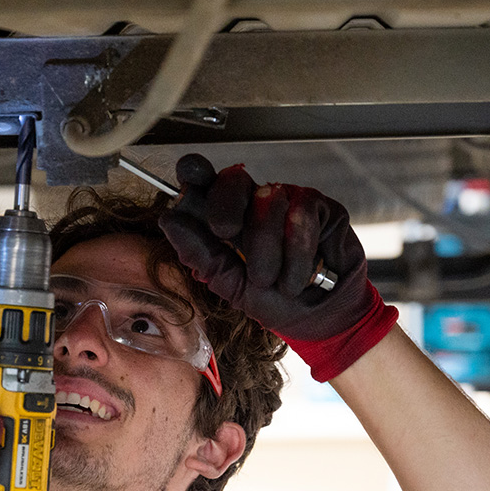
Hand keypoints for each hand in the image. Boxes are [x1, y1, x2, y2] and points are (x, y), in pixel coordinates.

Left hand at [158, 153, 396, 379]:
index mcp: (227, 217)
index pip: (207, 182)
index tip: (188, 175)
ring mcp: (288, 200)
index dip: (195, 171)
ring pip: (266, 202)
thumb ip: (201, 255)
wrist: (320, 320)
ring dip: (268, 253)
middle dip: (225, 208)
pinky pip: (300, 216)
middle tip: (227, 235)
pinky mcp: (320, 207)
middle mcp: (255, 202)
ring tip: (275, 281)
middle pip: (233, 180)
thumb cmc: (274, 301)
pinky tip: (299, 276)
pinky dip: (297, 255)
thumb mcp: (231, 285)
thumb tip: (169, 220)